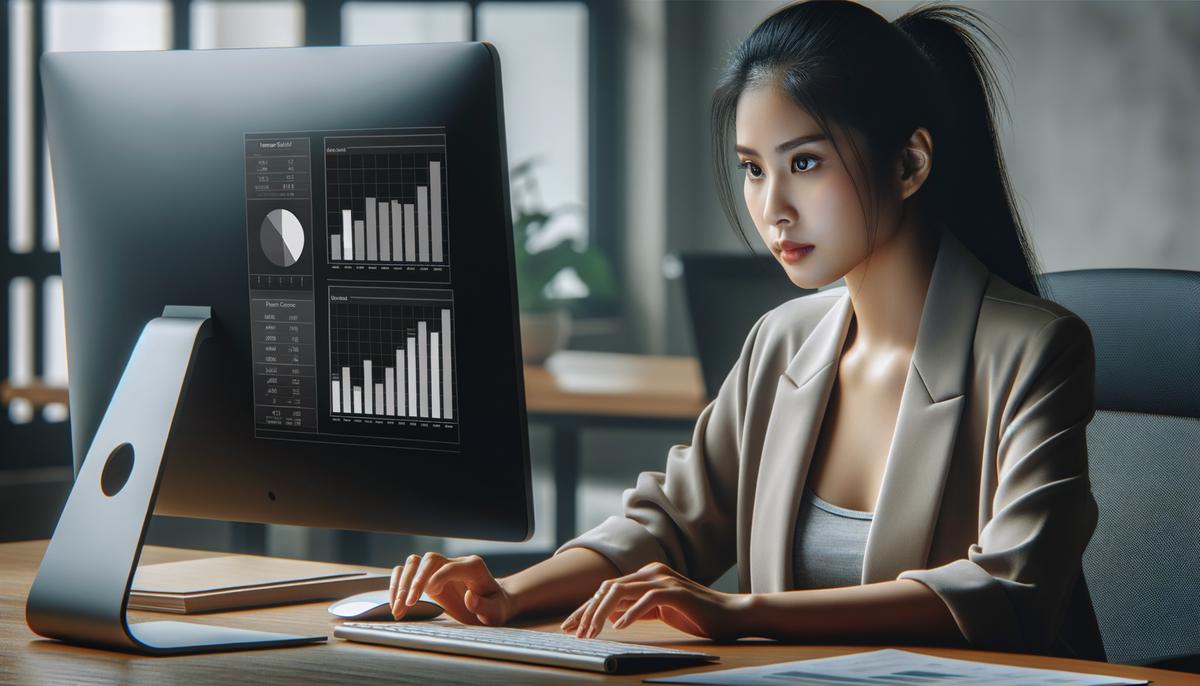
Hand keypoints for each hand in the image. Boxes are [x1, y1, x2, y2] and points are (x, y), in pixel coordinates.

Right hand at [389, 552, 516, 625]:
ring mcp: (440, 568)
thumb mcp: (496, 611)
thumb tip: (469, 597)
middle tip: (408, 604)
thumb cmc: (495, 607)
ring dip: (402, 582)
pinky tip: (395, 603)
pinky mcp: (429, 577)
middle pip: (429, 559)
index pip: (450, 566)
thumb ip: (484, 605)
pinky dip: (398, 584)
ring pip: (415, 562)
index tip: (428, 593)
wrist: (492, 603)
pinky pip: (408, 572)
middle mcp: (454, 563)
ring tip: (397, 607)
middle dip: (416, 580)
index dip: (437, 577)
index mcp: (473, 566)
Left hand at [559, 562, 750, 640]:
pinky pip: (647, 599)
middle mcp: (652, 572)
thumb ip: (635, 609)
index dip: (587, 608)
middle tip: (576, 632)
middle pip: (609, 588)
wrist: (730, 615)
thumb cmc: (695, 615)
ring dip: (603, 613)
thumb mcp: (658, 611)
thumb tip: (608, 616)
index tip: (572, 625)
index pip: (608, 589)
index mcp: (646, 575)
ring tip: (592, 632)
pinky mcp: (676, 592)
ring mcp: (664, 580)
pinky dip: (632, 613)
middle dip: (588, 611)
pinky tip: (620, 626)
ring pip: (622, 592)